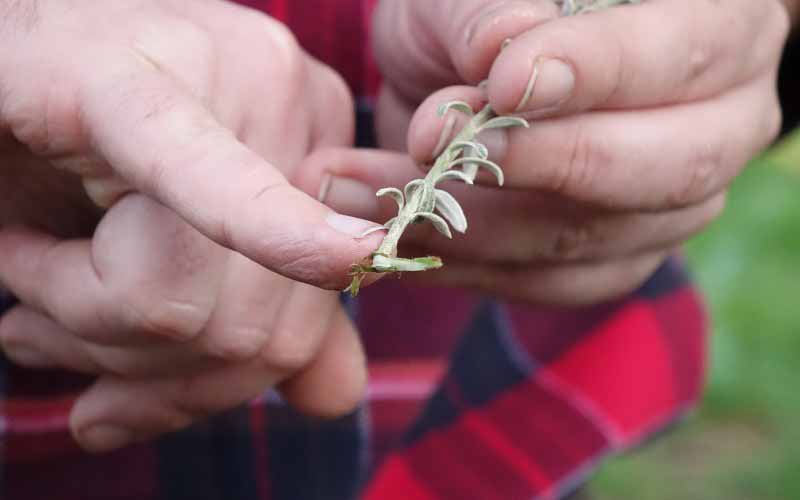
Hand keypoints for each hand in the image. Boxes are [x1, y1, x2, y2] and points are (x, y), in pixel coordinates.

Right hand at [0, 0, 372, 451]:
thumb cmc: (63, 143)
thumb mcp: (169, 241)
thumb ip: (262, 312)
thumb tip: (337, 397)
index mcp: (319, 140)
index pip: (304, 322)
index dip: (213, 385)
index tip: (122, 408)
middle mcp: (293, 99)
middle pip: (250, 331)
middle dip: (132, 368)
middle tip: (38, 327)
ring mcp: (225, 75)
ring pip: (180, 305)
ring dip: (72, 319)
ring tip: (26, 267)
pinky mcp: (127, 79)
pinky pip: (193, 187)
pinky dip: (184, 251)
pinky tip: (74, 267)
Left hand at [296, 0, 787, 304]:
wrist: (470, 77)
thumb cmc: (477, 13)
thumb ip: (488, 14)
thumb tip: (502, 56)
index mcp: (716, 29)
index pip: (681, 56)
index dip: (595, 73)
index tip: (502, 83)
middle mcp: (719, 127)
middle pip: (667, 169)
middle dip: (543, 163)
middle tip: (436, 145)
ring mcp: (673, 206)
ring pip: (592, 240)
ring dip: (471, 224)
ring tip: (367, 196)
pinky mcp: (616, 259)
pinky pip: (550, 283)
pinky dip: (465, 265)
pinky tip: (400, 234)